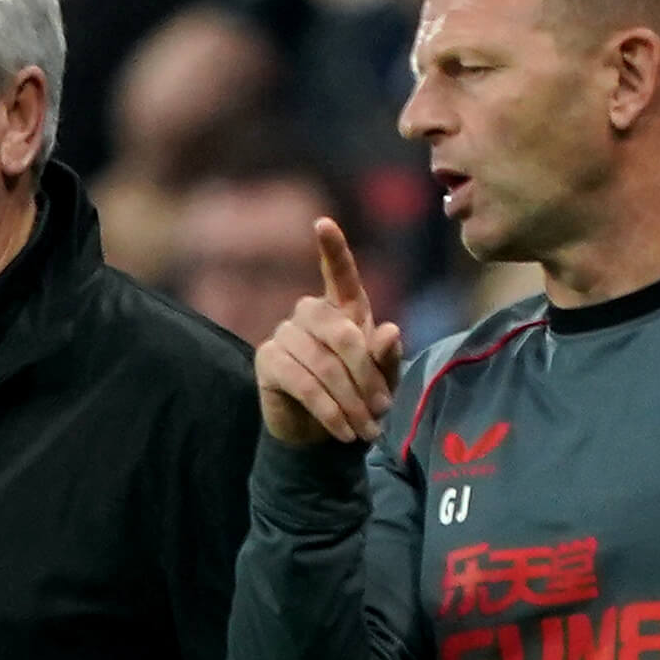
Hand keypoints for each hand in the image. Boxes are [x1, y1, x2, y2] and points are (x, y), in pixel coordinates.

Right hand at [255, 217, 403, 445]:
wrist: (322, 436)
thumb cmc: (357, 398)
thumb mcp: (382, 380)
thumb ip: (387, 357)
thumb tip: (391, 330)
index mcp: (343, 308)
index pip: (338, 273)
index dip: (332, 249)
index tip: (323, 223)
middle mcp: (310, 313)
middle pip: (342, 334)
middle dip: (366, 377)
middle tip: (382, 412)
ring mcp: (284, 334)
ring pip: (323, 365)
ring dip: (351, 403)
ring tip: (368, 430)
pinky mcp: (267, 361)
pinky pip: (304, 383)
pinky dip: (329, 411)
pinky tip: (343, 432)